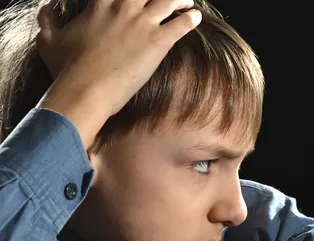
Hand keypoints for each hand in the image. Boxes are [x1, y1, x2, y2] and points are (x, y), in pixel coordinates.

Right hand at [35, 0, 201, 116]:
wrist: (86, 90)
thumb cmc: (66, 69)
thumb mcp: (48, 39)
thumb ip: (47, 17)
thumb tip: (49, 4)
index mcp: (99, 5)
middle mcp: (122, 8)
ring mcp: (141, 23)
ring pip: (168, 0)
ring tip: (187, 2)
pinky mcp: (157, 42)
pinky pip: (181, 24)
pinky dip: (190, 19)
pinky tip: (196, 18)